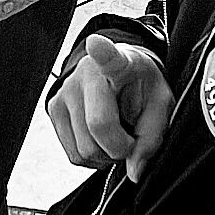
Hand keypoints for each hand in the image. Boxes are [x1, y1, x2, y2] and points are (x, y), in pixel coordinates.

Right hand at [48, 34, 174, 182]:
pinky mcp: (53, 108)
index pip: (110, 58)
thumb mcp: (160, 106)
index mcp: (120, 63)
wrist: (117, 75)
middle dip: (119, 148)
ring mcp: (65, 90)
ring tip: (115, 137)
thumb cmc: (142, 88)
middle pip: (98, 126)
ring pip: (84, 149)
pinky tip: (100, 140)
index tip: (96, 43)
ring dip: (105, 156)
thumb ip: (152, 137)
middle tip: (130, 139)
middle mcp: (87, 74)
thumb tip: (133, 172)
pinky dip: (91, 158)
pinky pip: (73, 154)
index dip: (103, 52)